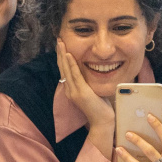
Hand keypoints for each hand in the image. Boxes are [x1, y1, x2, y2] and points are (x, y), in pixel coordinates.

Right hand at [55, 38, 115, 157]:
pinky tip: (69, 55)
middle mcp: (70, 90)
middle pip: (62, 68)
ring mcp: (74, 91)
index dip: (62, 57)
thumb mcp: (92, 91)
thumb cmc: (101, 107)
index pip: (65, 70)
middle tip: (58, 39)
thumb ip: (88, 82)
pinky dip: (71, 64)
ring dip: (63, 55)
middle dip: (60, 53)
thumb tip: (91, 70)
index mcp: (71, 89)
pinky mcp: (81, 92)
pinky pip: (75, 75)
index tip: (61, 45)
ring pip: (66, 69)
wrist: (102, 122)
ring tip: (61, 43)